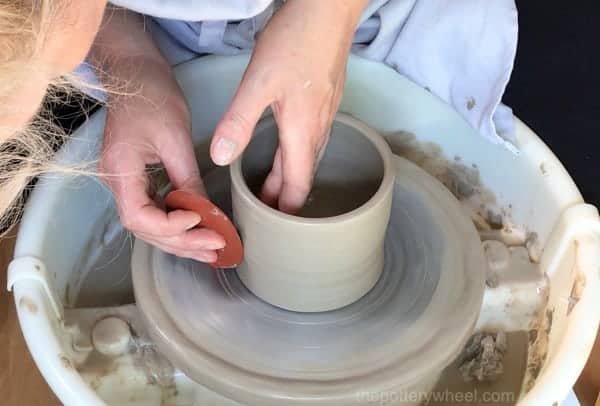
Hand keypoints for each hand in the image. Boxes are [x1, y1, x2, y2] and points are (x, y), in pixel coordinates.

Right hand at [100, 60, 224, 262]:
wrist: (136, 73)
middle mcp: (118, 183)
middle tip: (217, 248)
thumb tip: (205, 213)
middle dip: (182, 242)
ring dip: (181, 240)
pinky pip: (156, 210)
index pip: (139, 217)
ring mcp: (126, 183)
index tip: (200, 221)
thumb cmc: (152, 95)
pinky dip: (178, 224)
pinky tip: (199, 231)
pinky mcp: (138, 179)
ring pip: (151, 225)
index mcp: (119, 170)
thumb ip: (187, 178)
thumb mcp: (174, 137)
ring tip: (212, 250)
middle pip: (146, 228)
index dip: (170, 226)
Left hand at [210, 0, 367, 212]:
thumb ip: (239, 121)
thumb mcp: (259, 82)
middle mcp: (318, 129)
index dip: (284, 210)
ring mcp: (325, 115)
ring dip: (289, 177)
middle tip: (262, 211)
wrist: (328, 11)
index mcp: (303, 132)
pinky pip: (312, 141)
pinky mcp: (325, 101)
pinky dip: (296, 156)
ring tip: (268, 187)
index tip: (271, 227)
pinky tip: (285, 148)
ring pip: (307, 159)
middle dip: (282, 198)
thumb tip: (222, 157)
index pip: (297, 187)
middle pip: (302, 177)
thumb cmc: (296, 42)